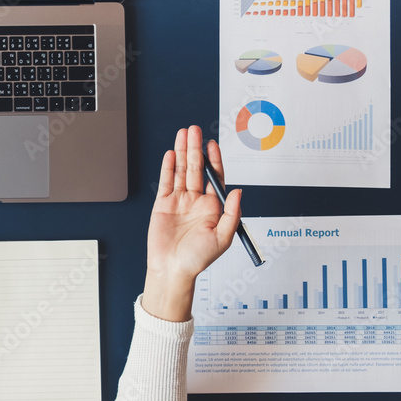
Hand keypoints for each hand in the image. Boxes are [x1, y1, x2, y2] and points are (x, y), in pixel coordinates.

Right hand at [142, 126, 241, 320]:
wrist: (173, 269)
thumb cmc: (198, 259)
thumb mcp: (223, 238)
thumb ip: (232, 213)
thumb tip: (237, 191)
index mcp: (212, 207)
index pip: (214, 177)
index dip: (214, 160)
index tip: (213, 144)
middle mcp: (196, 201)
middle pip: (196, 168)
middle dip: (196, 149)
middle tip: (195, 131)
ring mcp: (179, 201)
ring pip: (181, 171)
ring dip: (182, 152)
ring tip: (183, 135)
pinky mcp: (163, 204)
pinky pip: (166, 181)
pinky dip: (167, 167)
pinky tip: (170, 154)